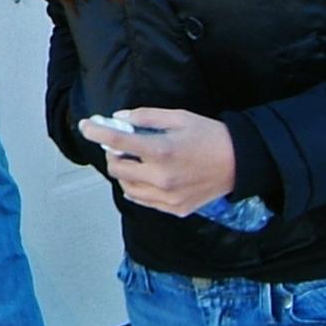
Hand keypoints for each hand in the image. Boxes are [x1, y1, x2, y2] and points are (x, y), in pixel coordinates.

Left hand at [79, 106, 236, 215]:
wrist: (239, 163)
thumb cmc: (210, 135)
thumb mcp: (179, 117)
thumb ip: (146, 117)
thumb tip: (119, 118)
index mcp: (161, 150)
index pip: (117, 141)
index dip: (97, 131)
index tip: (86, 125)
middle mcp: (161, 177)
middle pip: (117, 167)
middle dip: (113, 153)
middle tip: (121, 143)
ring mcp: (167, 197)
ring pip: (126, 187)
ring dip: (124, 171)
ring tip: (136, 160)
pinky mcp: (174, 208)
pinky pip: (142, 200)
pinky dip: (136, 187)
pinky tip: (145, 175)